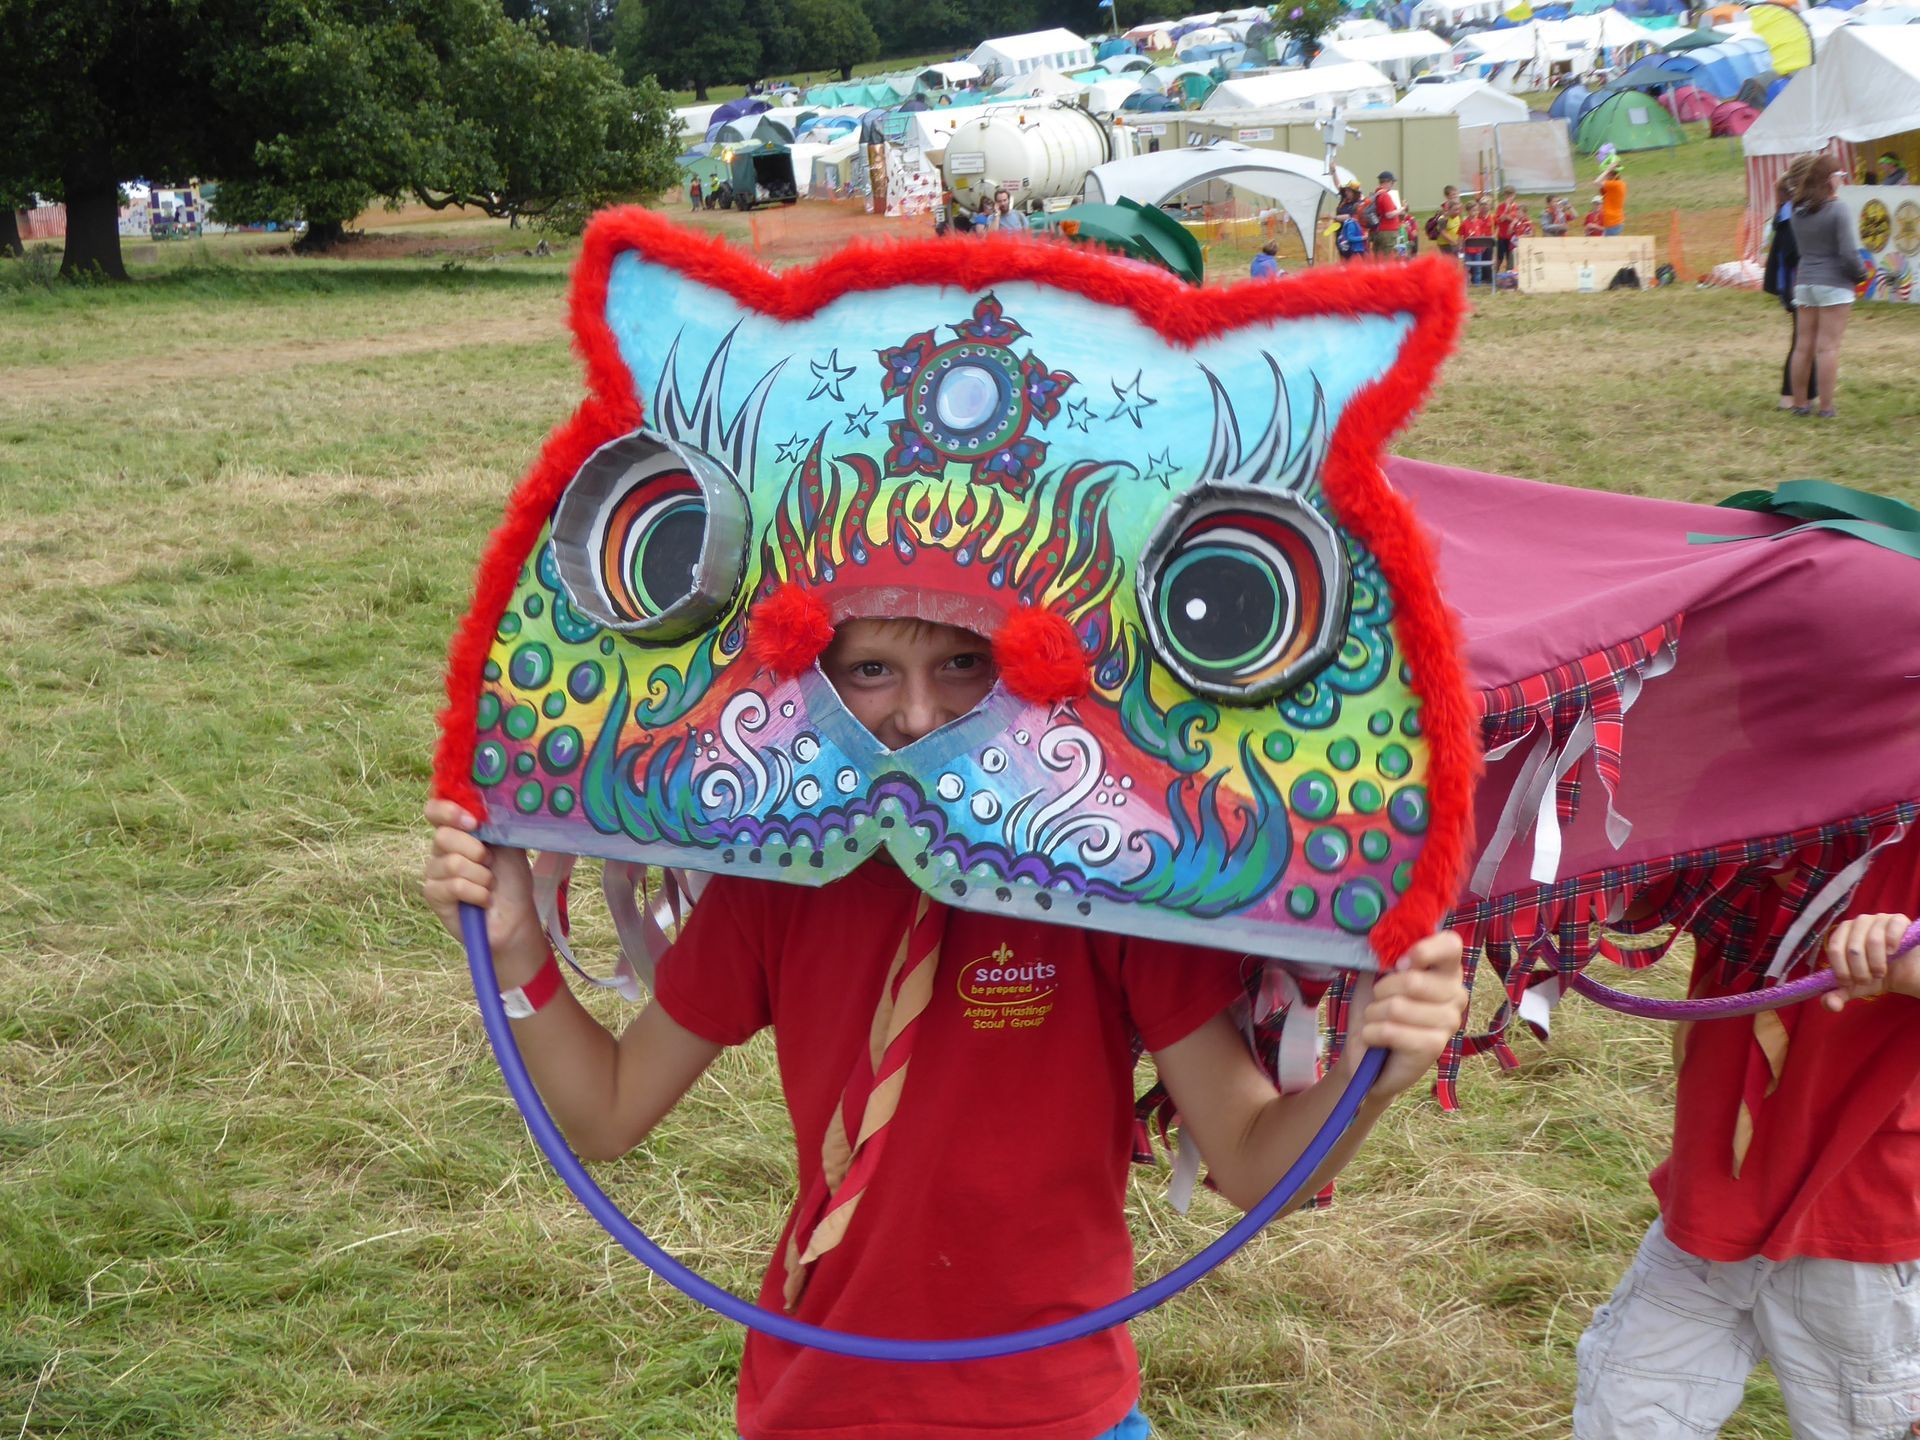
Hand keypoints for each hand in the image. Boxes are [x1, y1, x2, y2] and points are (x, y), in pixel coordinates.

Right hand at [422, 799, 547, 980]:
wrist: (515, 916)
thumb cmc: (511, 879)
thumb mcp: (509, 844)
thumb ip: (495, 822)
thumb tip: (487, 804)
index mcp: (458, 830)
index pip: (435, 810)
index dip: (448, 811)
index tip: (474, 823)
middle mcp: (441, 848)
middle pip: (443, 836)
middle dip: (477, 851)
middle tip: (491, 864)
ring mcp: (434, 871)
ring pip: (452, 863)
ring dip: (482, 876)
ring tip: (490, 885)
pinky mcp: (433, 894)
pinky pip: (454, 886)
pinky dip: (478, 893)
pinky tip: (484, 900)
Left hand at [1345, 931, 1469, 1099]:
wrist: (1368, 1053)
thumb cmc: (1376, 1009)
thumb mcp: (1376, 975)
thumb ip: (1388, 956)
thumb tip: (1394, 950)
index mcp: (1446, 970)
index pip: (1451, 945)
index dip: (1424, 950)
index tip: (1399, 963)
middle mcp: (1456, 994)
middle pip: (1413, 980)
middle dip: (1381, 991)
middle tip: (1379, 1002)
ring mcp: (1449, 1022)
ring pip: (1397, 1007)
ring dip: (1374, 1014)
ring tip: (1377, 1021)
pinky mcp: (1434, 1046)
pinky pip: (1391, 1030)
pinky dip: (1372, 1033)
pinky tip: (1376, 1039)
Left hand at [1822, 912, 1917, 1010]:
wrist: (1907, 973)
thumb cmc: (1878, 976)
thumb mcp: (1857, 988)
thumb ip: (1839, 995)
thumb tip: (1829, 1004)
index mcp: (1843, 934)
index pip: (1834, 948)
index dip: (1841, 969)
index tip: (1850, 982)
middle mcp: (1858, 922)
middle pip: (1853, 947)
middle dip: (1860, 970)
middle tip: (1869, 979)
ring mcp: (1879, 919)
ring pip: (1873, 940)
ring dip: (1877, 962)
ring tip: (1881, 971)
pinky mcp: (1898, 919)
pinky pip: (1892, 928)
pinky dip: (1892, 944)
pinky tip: (1894, 953)